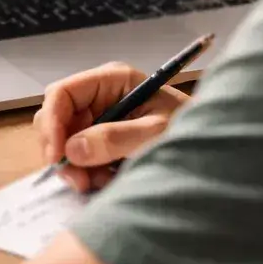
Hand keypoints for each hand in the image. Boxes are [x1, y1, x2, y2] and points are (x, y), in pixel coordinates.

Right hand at [34, 62, 188, 193]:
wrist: (210, 150)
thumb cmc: (187, 133)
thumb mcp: (154, 134)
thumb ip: (116, 139)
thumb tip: (72, 149)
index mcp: (112, 80)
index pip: (62, 93)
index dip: (52, 123)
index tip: (57, 155)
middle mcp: (99, 95)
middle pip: (56, 117)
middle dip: (61, 150)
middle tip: (77, 180)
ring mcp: (99, 117)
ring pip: (64, 141)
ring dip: (74, 166)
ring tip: (98, 182)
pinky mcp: (101, 139)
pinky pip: (77, 156)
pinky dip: (86, 172)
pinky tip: (107, 179)